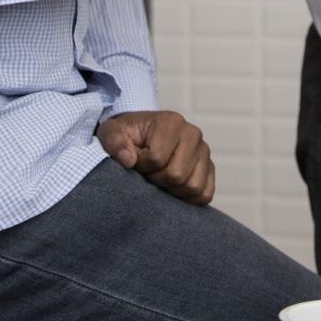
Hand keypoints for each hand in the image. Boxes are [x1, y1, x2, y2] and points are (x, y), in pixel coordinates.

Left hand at [95, 110, 216, 204]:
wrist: (140, 136)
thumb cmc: (126, 136)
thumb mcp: (112, 133)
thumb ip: (115, 143)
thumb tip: (129, 160)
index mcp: (171, 122)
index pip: (157, 158)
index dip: (141, 166)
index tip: (135, 160)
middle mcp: (193, 134)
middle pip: (177, 175)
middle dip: (156, 180)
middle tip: (147, 172)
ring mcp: (204, 152)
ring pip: (193, 187)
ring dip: (172, 190)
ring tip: (159, 179)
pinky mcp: (209, 169)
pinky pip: (205, 194)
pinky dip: (188, 198)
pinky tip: (172, 189)